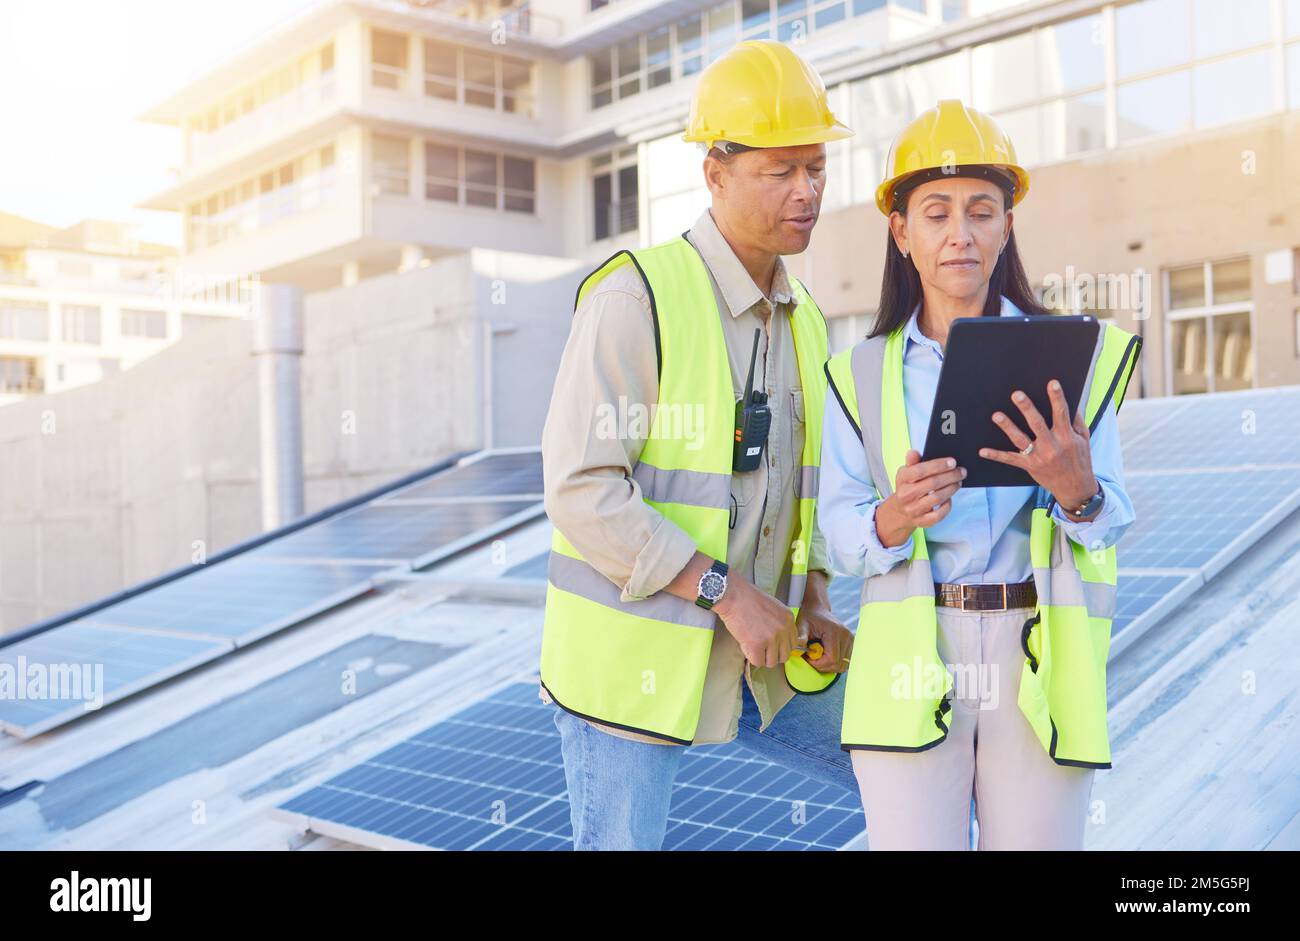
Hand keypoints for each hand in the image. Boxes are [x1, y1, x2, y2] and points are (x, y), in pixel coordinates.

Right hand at [714, 576, 798, 668]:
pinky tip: (745, 645)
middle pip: (784, 655)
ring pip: (771, 662)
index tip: (771, 645)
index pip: (792, 644)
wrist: (732, 595)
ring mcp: (771, 638)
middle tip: (761, 648)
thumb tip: (780, 641)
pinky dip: (750, 656)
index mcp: (788, 619)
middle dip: (772, 654)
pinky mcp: (757, 645)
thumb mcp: (773, 607)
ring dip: (761, 657)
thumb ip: (780, 623)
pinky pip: (757, 662)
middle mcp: (783, 629)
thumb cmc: (748, 599)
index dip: (780, 646)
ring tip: (751, 644)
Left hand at [795, 602, 852, 673]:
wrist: (818, 609)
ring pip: (843, 665)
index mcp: (834, 631)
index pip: (831, 658)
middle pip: (838, 664)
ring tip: (819, 656)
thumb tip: (797, 648)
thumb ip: (800, 637)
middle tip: (812, 658)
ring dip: (829, 665)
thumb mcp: (801, 624)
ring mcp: (850, 640)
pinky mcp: (851, 643)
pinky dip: (835, 663)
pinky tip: (825, 656)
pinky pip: (846, 661)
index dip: (819, 663)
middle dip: (823, 666)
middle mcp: (846, 636)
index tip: (809, 658)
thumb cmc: (809, 616)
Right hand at [875, 449, 966, 546]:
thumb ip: (912, 462)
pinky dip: (947, 506)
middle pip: (932, 483)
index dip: (938, 465)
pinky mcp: (921, 522)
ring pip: (937, 498)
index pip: (920, 470)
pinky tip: (949, 498)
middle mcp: (906, 495)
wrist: (900, 511)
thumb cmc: (908, 487)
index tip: (953, 462)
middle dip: (951, 476)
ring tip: (958, 482)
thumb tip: (914, 452)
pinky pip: (938, 515)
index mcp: (902, 480)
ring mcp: (913, 510)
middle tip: (962, 471)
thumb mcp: (906, 473)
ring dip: (951, 489)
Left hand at [979, 380, 1097, 507]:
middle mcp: (1052, 446)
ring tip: (996, 415)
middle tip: (1016, 395)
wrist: (1075, 488)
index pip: (1061, 414)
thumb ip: (1076, 421)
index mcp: (1067, 437)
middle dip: (1027, 408)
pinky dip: (996, 455)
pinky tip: (982, 450)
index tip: (1052, 383)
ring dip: (1008, 427)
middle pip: (1037, 424)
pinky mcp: (1029, 466)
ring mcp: (1039, 457)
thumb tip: (1070, 403)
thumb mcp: (1084, 439)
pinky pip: (1010, 459)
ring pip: (1020, 440)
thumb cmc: (1080, 460)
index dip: (1057, 398)